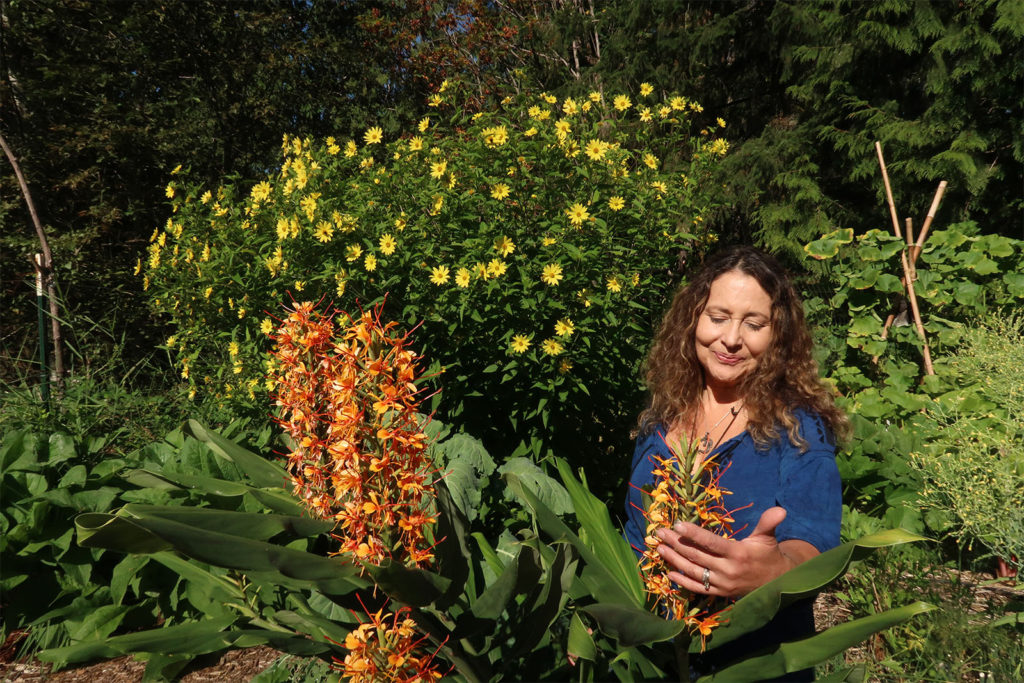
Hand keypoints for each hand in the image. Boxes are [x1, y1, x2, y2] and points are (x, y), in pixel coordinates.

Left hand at [654, 506, 818, 597]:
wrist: (777, 583)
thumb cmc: (768, 555)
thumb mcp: (767, 538)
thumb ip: (769, 522)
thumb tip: (780, 509)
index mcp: (738, 553)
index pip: (711, 543)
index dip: (694, 534)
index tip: (677, 525)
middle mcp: (728, 570)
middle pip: (697, 555)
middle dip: (676, 543)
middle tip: (660, 533)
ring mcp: (722, 584)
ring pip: (693, 571)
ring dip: (674, 560)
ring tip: (660, 548)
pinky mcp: (720, 593)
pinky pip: (697, 588)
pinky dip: (682, 581)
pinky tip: (669, 573)